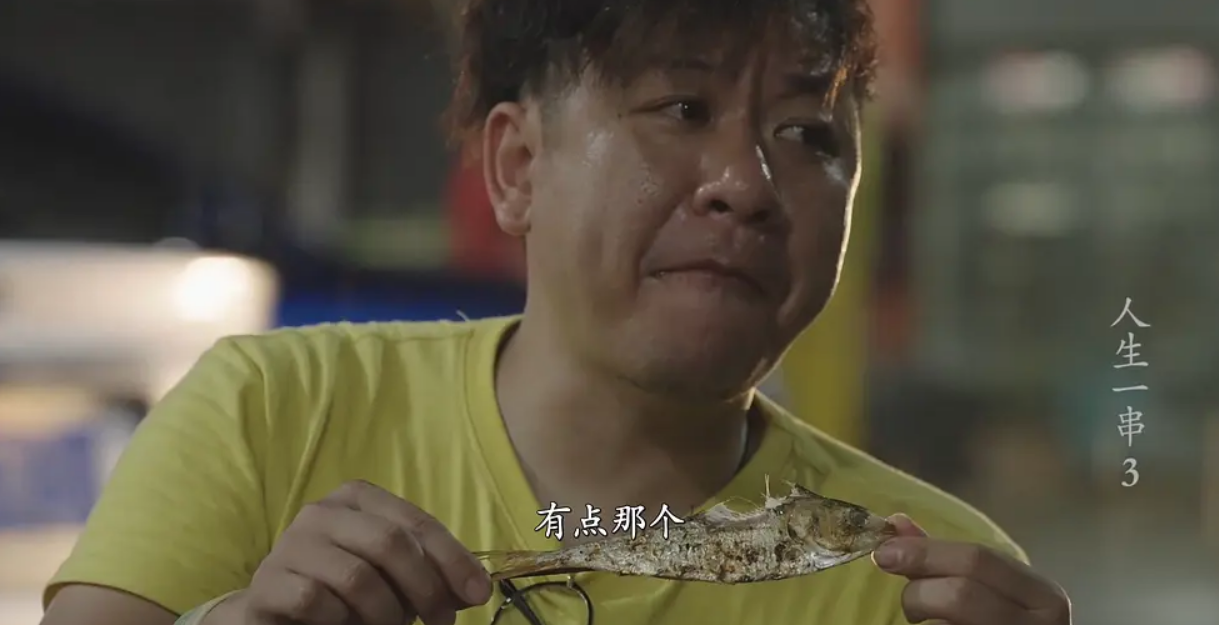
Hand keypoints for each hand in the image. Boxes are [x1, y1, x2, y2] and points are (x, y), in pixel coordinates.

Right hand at [211, 480, 491, 624]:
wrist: (277, 609)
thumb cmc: (342, 587)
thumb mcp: (393, 575)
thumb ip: (431, 575)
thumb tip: (475, 588)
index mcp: (358, 499)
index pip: (417, 523)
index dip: (452, 559)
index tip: (477, 594)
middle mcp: (322, 512)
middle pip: (389, 544)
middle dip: (425, 589)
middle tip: (438, 622)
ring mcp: (291, 544)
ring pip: (356, 577)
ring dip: (384, 613)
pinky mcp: (268, 582)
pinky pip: (315, 601)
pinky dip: (341, 621)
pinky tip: (343, 624)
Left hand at [872, 515, 1070, 624]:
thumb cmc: (1006, 618)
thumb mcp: (990, 586)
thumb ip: (944, 557)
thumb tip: (896, 524)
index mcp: (1043, 594)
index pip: (978, 559)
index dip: (925, 553)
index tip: (884, 553)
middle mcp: (1041, 624)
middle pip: (961, 594)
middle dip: (921, 592)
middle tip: (908, 604)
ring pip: (948, 624)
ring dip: (926, 618)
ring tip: (926, 620)